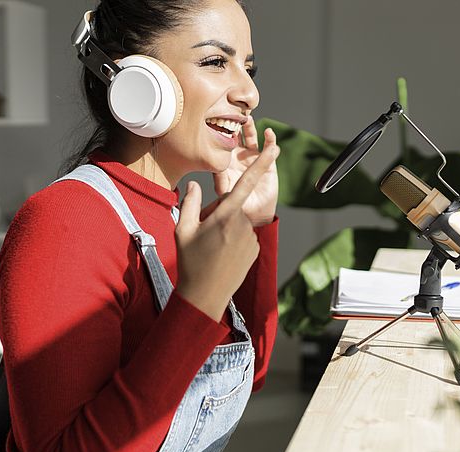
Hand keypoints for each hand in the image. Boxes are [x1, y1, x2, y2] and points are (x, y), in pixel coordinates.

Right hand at [175, 136, 279, 320]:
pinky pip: (244, 236)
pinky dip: (234, 241)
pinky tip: (222, 255)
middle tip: (204, 235)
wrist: (205, 295)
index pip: (246, 182)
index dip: (263, 163)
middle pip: (232, 207)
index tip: (276, 147)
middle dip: (219, 214)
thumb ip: (189, 202)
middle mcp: (243, 224)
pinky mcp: (256, 249)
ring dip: (226, 229)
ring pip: (238, 222)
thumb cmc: (191, 261)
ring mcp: (252, 238)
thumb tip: (194, 184)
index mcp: (226, 215)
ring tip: (212, 248)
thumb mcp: (183, 229)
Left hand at [213, 117, 278, 225]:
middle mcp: (238, 157)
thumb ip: (218, 181)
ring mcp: (253, 159)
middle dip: (234, 123)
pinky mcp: (268, 163)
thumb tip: (208, 171)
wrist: (253, 216)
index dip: (219, 130)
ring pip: (251, 138)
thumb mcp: (223, 193)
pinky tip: (269, 133)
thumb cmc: (233, 207)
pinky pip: (270, 148)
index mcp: (225, 162)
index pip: (221, 142)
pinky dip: (270, 140)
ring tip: (248, 118)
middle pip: (235, 135)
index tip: (215, 117)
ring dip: (250, 127)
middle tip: (232, 110)